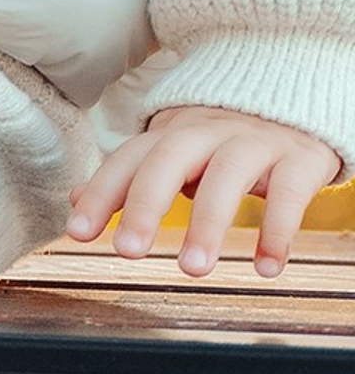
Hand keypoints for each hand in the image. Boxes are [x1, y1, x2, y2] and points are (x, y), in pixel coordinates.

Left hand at [65, 103, 342, 277]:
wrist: (296, 102)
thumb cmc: (224, 140)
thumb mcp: (176, 151)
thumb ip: (131, 176)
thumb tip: (74, 200)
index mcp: (172, 132)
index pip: (128, 159)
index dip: (101, 193)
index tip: (77, 232)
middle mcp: (207, 131)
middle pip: (168, 160)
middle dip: (145, 205)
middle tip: (126, 253)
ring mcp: (254, 141)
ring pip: (226, 177)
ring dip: (207, 224)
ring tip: (193, 270)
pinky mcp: (299, 158)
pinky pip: (288, 193)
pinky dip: (277, 231)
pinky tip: (267, 268)